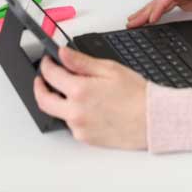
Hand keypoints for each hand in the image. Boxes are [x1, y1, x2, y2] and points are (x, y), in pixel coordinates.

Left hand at [33, 46, 147, 149]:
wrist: (152, 120)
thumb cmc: (136, 95)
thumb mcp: (109, 69)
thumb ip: (81, 62)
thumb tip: (62, 54)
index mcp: (80, 91)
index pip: (50, 75)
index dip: (46, 65)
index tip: (48, 61)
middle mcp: (75, 112)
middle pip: (44, 100)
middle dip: (39, 87)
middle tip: (42, 79)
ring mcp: (79, 127)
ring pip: (59, 113)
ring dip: (60, 100)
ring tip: (75, 91)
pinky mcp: (86, 138)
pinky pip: (72, 124)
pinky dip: (74, 113)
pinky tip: (88, 107)